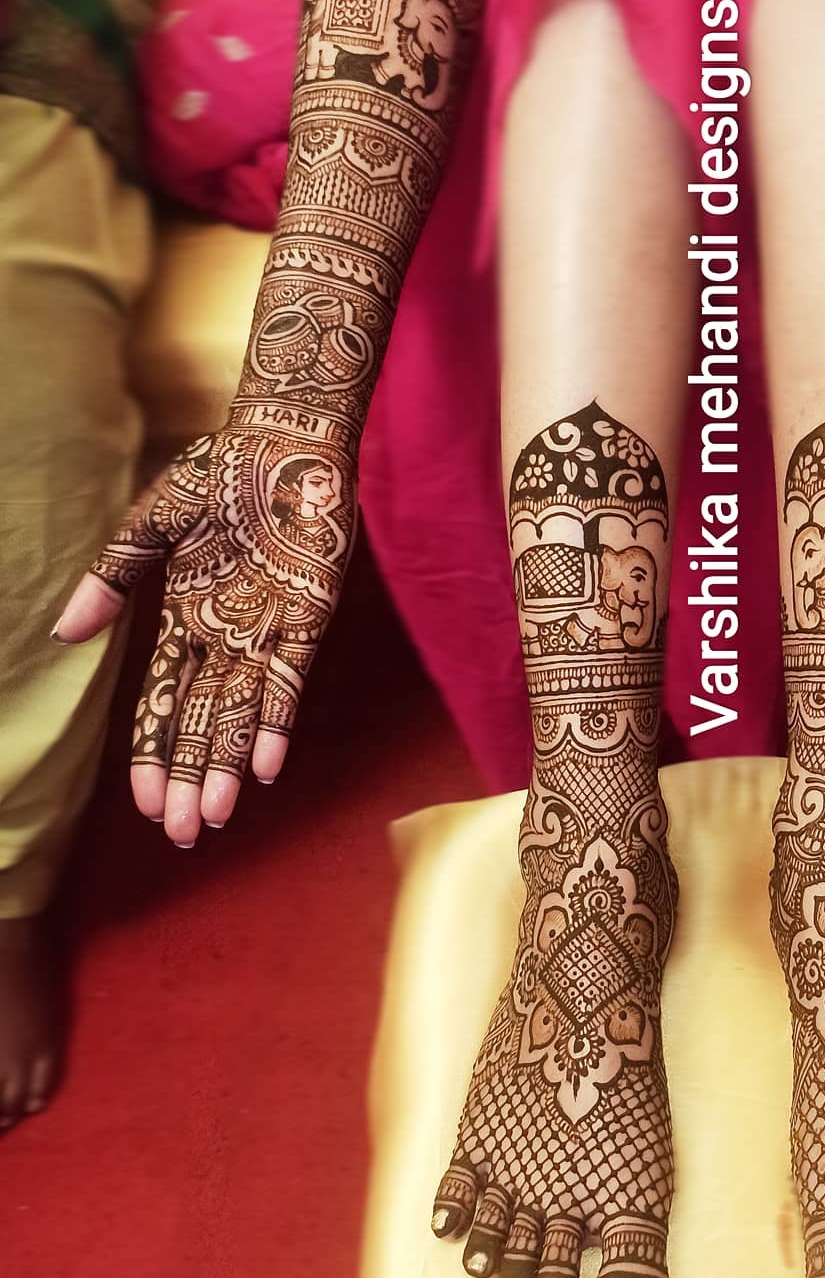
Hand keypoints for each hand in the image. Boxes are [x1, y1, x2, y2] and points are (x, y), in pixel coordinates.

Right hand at [54, 426, 353, 845]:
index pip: (161, 703)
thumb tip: (63, 634)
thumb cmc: (221, 474)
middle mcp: (225, 637)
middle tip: (182, 837)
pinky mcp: (308, 616)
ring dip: (225, 766)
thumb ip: (112, 579)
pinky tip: (265, 766)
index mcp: (185, 620)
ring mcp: (266, 629)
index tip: (143, 805)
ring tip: (213, 818)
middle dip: (188, 780)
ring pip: (240, 715)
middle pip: (200, 723)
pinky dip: (276, 722)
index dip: (151, 754)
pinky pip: (288, 679)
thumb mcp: (152, 525)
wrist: (286, 440)